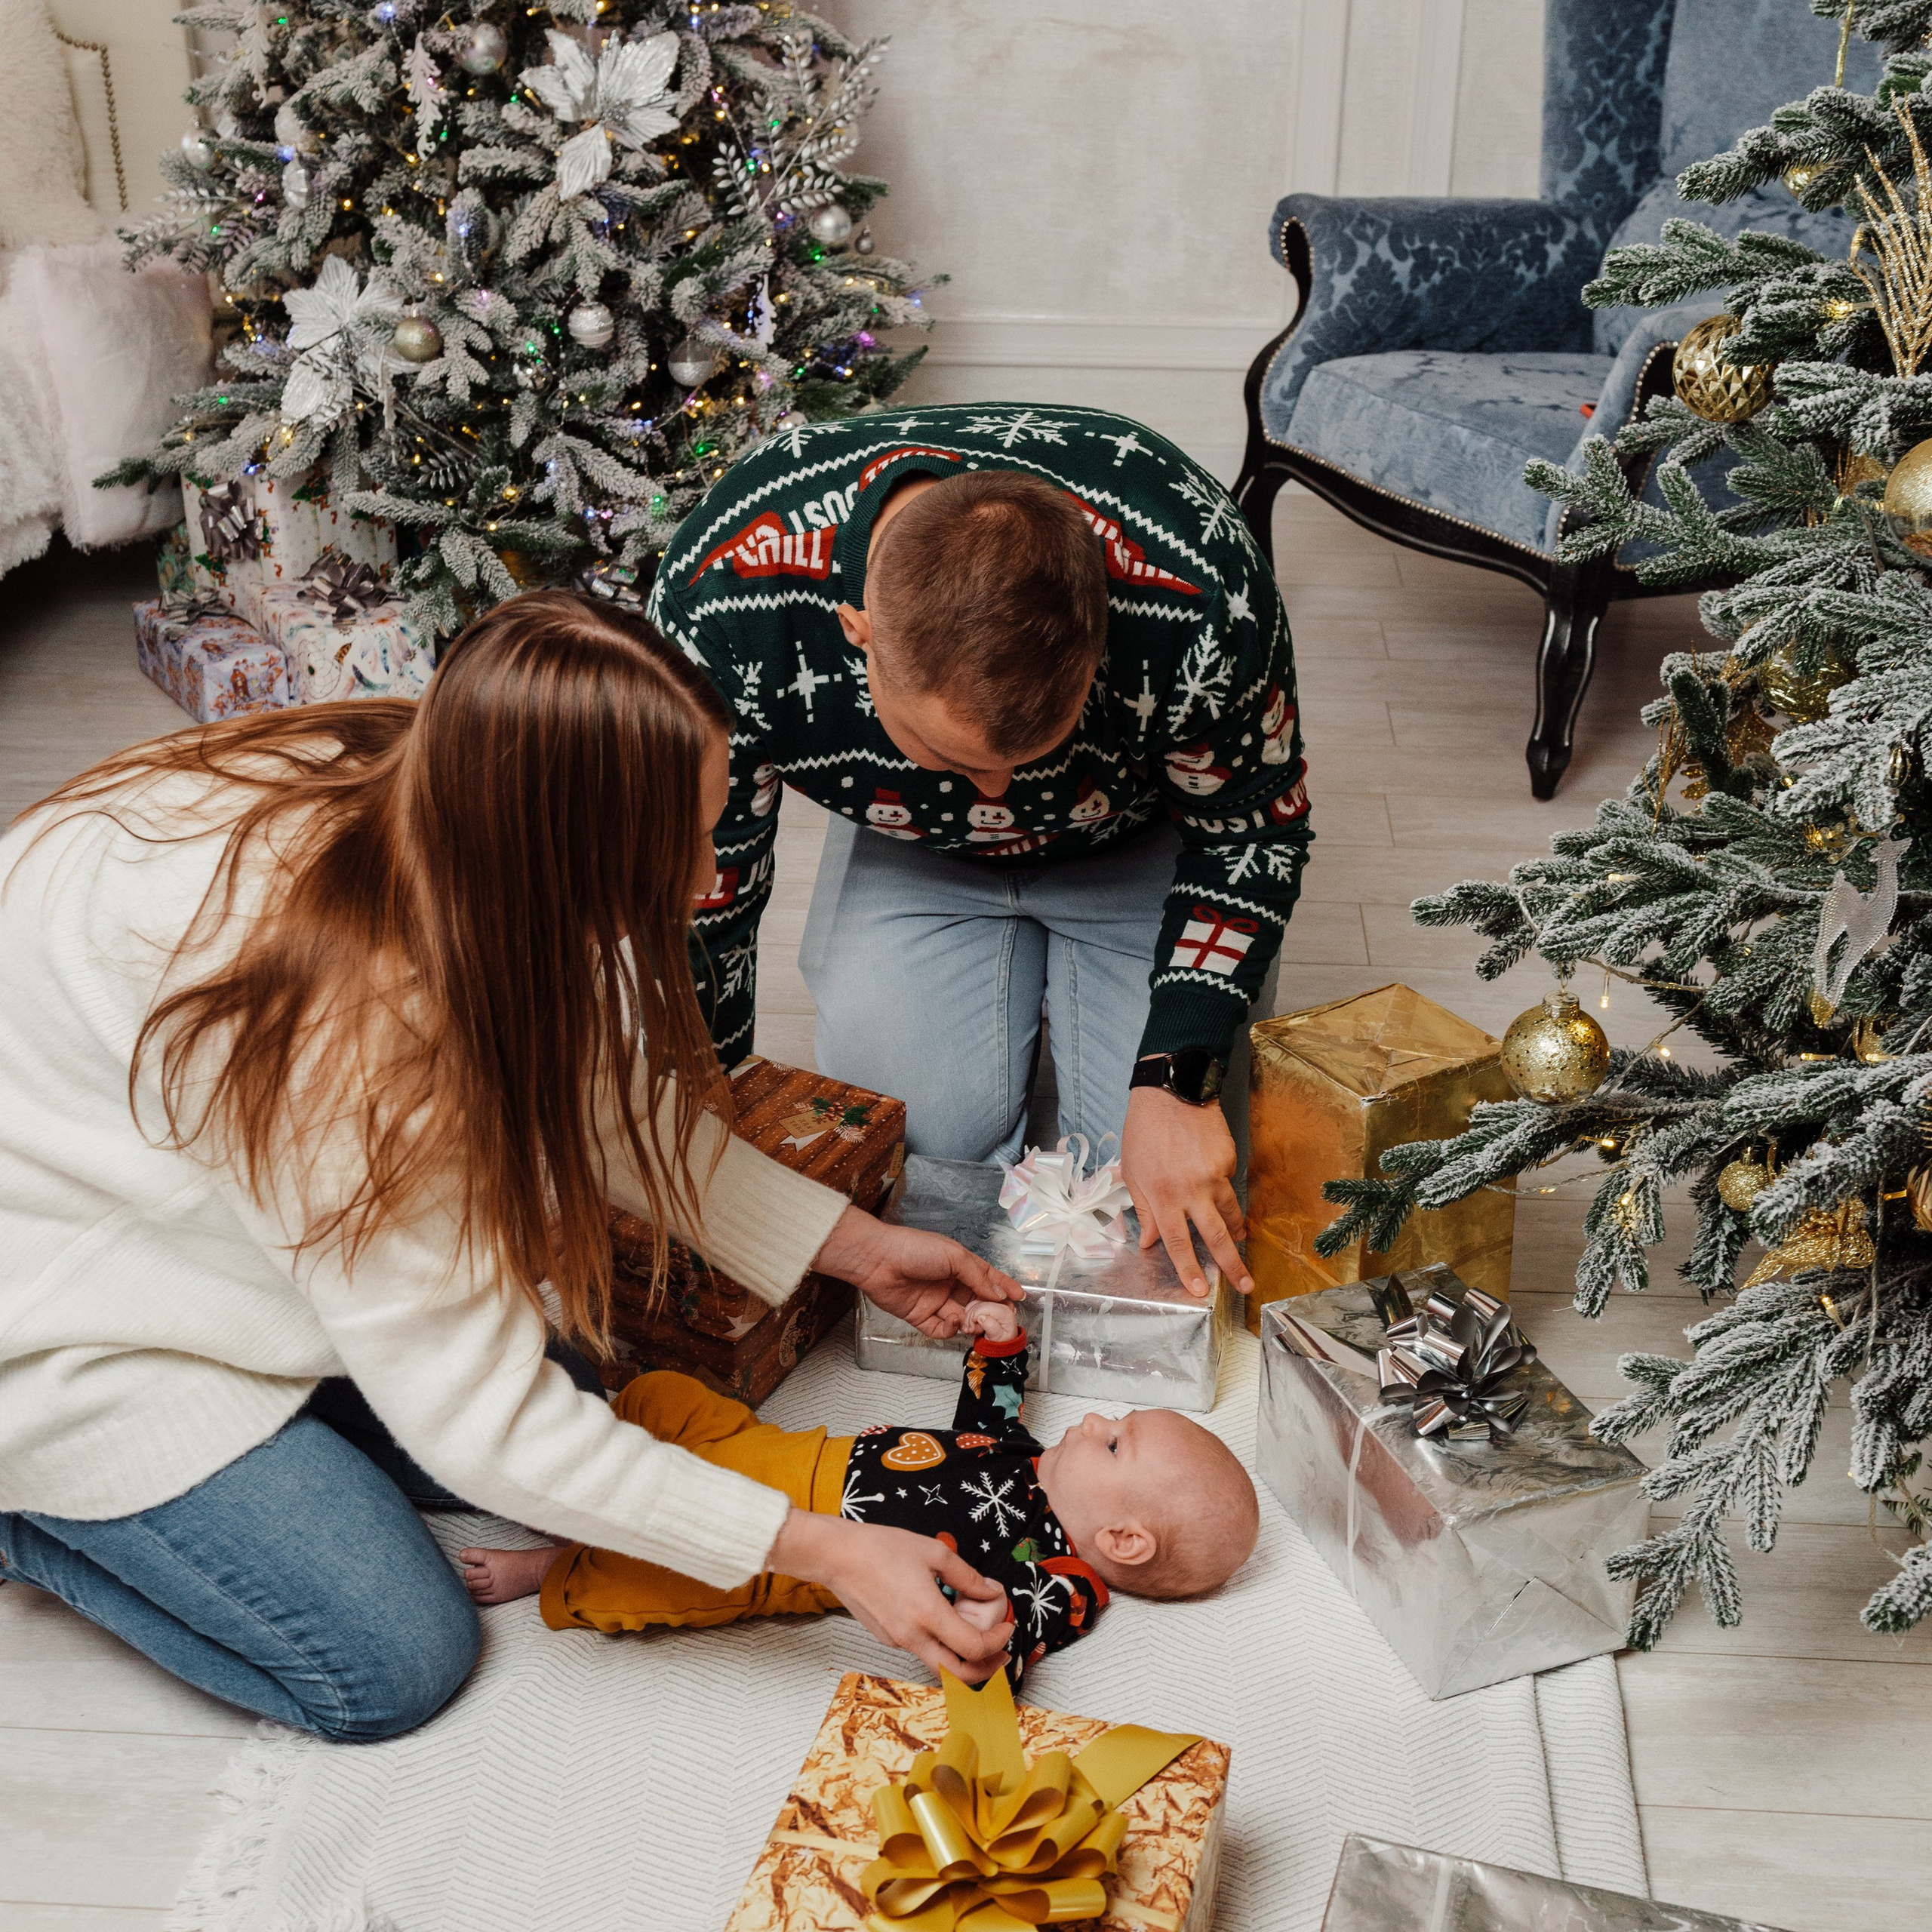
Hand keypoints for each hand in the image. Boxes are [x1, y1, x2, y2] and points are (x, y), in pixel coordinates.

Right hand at [767, 1509, 1010, 1680]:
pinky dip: (941, 1645)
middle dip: (987, 1669)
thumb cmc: (881, 1548)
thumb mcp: (934, 1552)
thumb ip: (967, 1577)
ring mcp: (897, 1641)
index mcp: (927, 1614)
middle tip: (1001, 1653)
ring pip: (938, 1666)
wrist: (837, 1556)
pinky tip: (944, 1620)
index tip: (1007, 1626)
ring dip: (963, 1659)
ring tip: (976, 1635)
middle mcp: (912, 1636)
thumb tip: (991, 1592)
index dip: (998, 1641)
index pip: (974, 1647)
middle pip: (958, 1675)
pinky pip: (920, 1650)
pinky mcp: (887, 1638)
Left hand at [813, 1205, 1023, 1337]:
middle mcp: (950, 1284)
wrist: (879, 1260)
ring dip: (973, 1322)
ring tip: (978, 1322)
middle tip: (1003, 1319)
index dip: (1004, 1287)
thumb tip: (999, 1294)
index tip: (1020, 1297)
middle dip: (992, 1311)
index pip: (988, 1278)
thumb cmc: (916, 1249)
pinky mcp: (921, 1317)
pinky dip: (950, 1330)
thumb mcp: (954, 1256)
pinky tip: (954, 1322)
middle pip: (978, 1302)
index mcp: (960, 1265)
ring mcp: (936, 1302)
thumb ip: (978, 1276)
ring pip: (963, 1319)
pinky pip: (942, 1329)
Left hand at [1121, 1085, 1252, 1297]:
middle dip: (1232, 1266)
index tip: (1200, 1291)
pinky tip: (1212, 1176)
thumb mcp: (1133, 1172)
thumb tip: (1148, 1242)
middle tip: (1245, 1285)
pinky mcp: (1228, 1160)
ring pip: (1230, 1213)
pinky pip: (1227, 1183)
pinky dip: (1222, 1188)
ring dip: (1236, 1231)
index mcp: (1163, 1197)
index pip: (1177, 1243)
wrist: (1171, 1091)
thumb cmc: (1144, 1132)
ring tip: (1241, 1242)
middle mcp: (1191, 1191)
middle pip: (1215, 1237)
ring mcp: (1214, 1175)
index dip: (1189, 1270)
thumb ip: (1143, 1210)